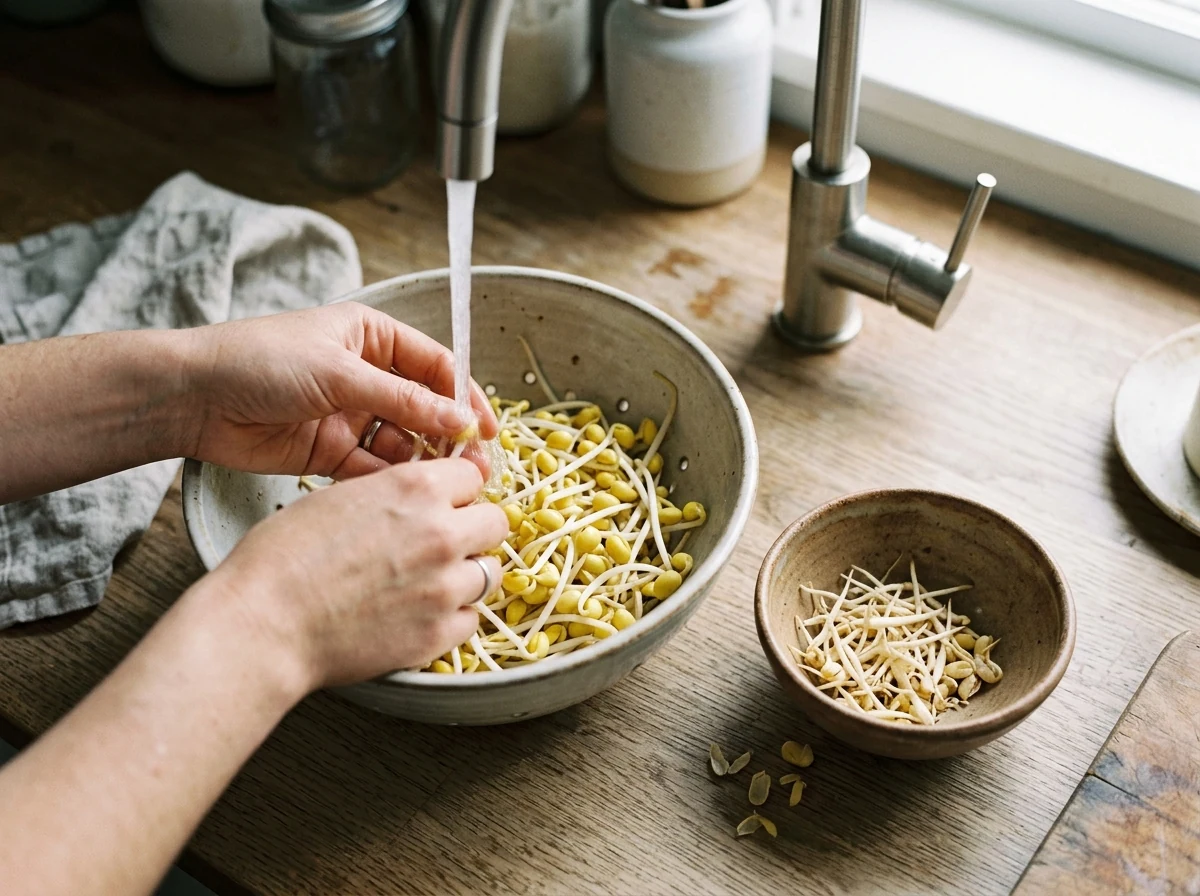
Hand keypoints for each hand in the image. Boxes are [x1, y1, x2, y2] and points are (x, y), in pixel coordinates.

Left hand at [182, 303, 497, 479]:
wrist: (191, 397)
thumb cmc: (261, 361)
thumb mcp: (340, 373)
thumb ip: (403, 399)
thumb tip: (461, 420)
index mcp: (372, 337)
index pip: (436, 365)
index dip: (465, 396)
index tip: (487, 429)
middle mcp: (366, 375)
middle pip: (424, 407)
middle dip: (447, 436)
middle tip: (472, 467)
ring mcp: (348, 414)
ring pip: (401, 442)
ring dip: (419, 462)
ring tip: (437, 485)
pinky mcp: (329, 451)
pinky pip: (370, 467)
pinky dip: (385, 480)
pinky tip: (398, 493)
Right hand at [207, 458, 507, 688]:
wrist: (265, 623)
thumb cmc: (283, 558)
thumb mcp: (340, 497)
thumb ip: (393, 493)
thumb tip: (419, 498)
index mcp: (415, 489)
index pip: (473, 476)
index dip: (457, 491)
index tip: (447, 503)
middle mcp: (441, 533)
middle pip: (495, 522)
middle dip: (473, 530)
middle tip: (444, 543)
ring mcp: (445, 587)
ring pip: (491, 572)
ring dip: (468, 574)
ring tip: (432, 582)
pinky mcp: (439, 633)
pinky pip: (471, 619)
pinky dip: (453, 618)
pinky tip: (421, 614)